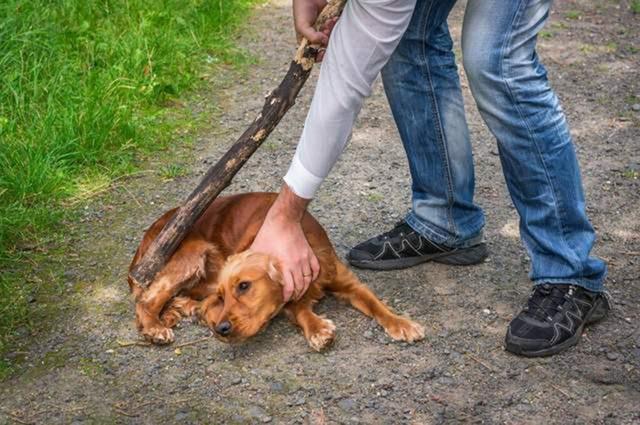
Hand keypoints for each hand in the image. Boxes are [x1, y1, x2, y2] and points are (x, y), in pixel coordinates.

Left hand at [250, 185, 319, 301]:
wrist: (284, 219)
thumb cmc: (269, 233)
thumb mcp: (257, 249)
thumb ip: (251, 261)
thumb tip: (240, 271)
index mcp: (285, 264)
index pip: (291, 287)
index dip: (288, 296)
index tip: (284, 300)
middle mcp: (298, 263)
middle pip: (302, 286)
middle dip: (297, 295)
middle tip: (291, 299)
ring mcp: (305, 258)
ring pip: (309, 279)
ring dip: (305, 287)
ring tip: (299, 292)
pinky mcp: (309, 252)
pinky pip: (315, 268)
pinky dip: (313, 276)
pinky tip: (308, 279)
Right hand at [293, 0, 338, 60]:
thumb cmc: (301, 11)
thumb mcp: (302, 26)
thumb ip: (312, 37)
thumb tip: (324, 42)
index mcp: (306, 41)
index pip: (313, 54)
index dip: (319, 56)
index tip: (323, 52)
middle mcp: (315, 37)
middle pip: (324, 46)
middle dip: (327, 39)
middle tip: (325, 29)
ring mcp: (322, 30)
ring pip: (331, 37)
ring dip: (331, 30)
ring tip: (329, 21)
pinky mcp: (328, 23)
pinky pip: (335, 28)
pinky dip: (335, 24)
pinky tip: (333, 18)